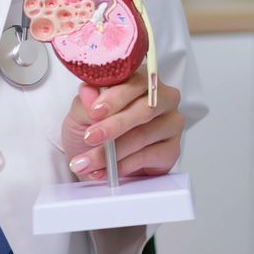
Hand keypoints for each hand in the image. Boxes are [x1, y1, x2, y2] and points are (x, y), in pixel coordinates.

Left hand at [60, 78, 183, 180]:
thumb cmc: (92, 130)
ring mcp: (171, 124)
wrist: (95, 160)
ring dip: (111, 152)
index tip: (95, 111)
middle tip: (91, 138)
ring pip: (143, 136)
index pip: (136, 82)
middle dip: (114, 125)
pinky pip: (148, 157)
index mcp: (142, 82)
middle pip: (145, 109)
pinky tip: (107, 171)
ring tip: (88, 162)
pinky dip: (123, 165)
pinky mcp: (172, 150)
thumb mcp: (81, 113)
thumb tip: (89, 91)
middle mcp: (163, 99)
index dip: (116, 97)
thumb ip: (85, 101)